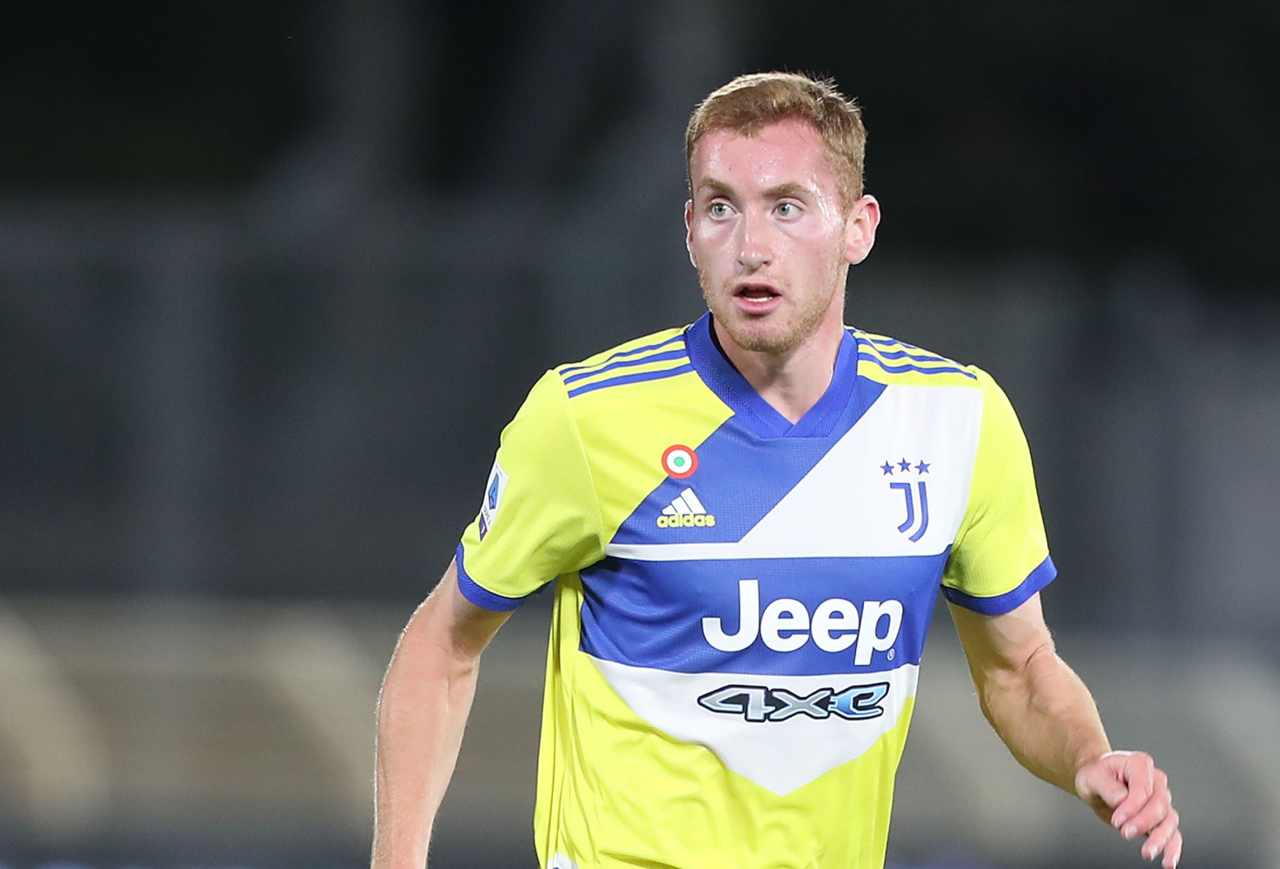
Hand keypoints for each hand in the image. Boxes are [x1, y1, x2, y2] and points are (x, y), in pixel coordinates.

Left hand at [1075, 750, 1181, 866]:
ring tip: (1147, 853)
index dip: (1132, 807)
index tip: (1116, 821)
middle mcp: (1156, 781)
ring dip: (1161, 839)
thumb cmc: (1096, 774)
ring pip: (1169, 820)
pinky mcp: (1160, 817)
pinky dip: (1172, 848)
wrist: (1097, 781)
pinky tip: (1168, 862)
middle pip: (1159, 806)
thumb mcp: (1093, 776)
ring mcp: (1161, 799)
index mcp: (1140, 764)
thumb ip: (1108, 787)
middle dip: (1143, 823)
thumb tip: (1122, 801)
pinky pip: (1173, 833)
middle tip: (1125, 833)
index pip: (1143, 789)